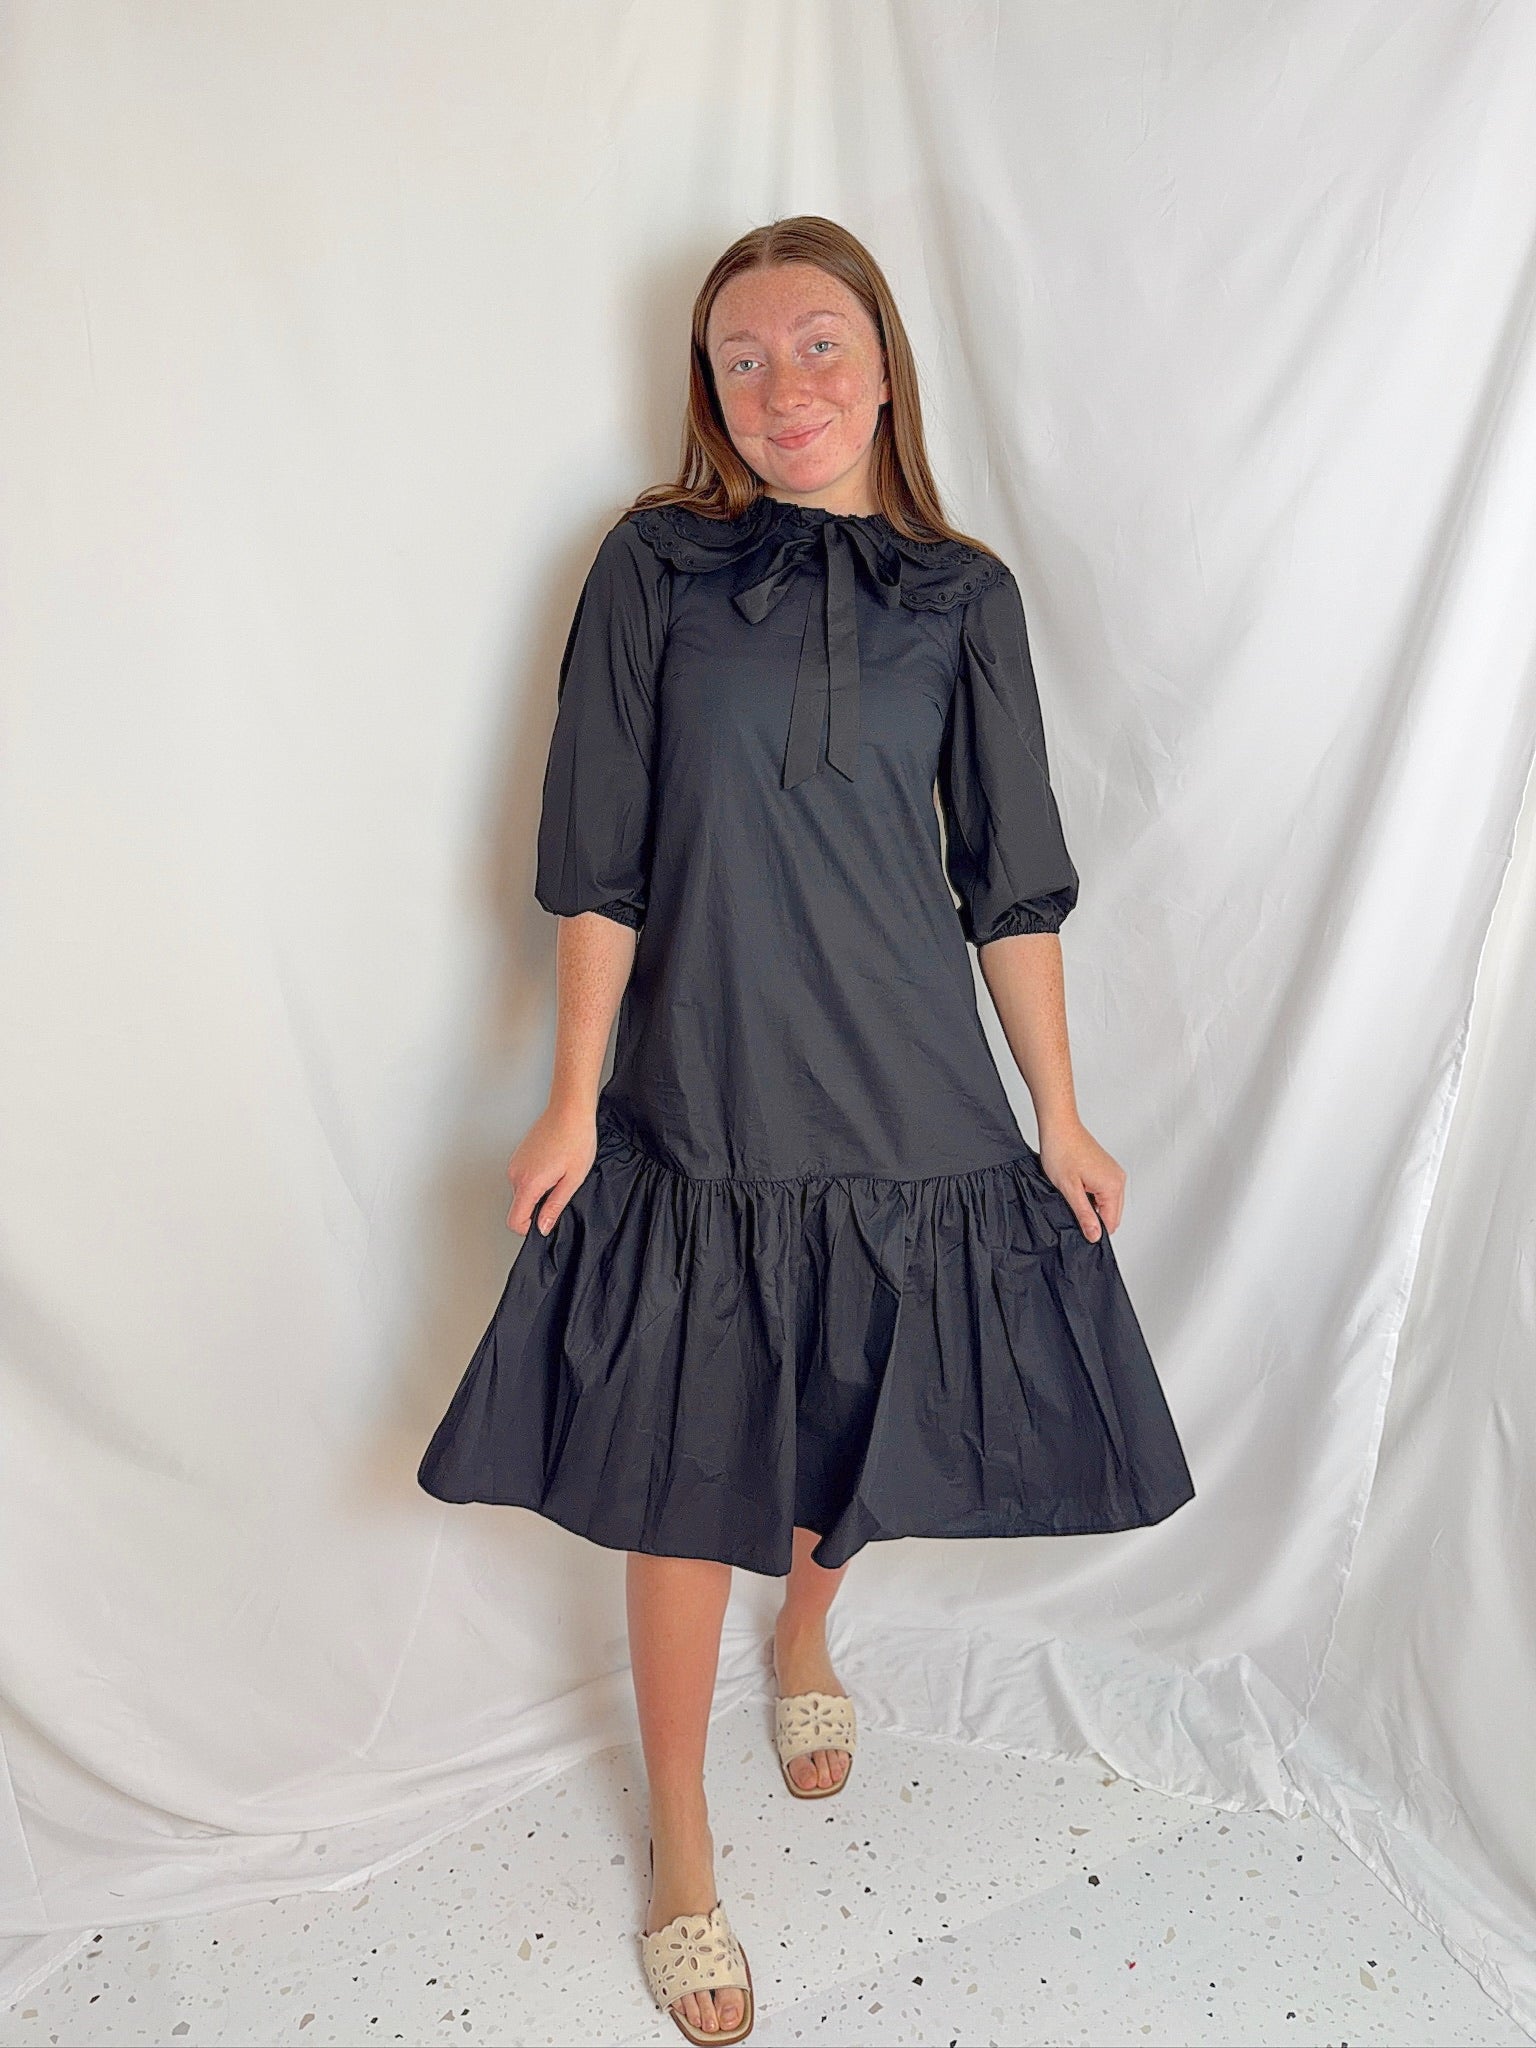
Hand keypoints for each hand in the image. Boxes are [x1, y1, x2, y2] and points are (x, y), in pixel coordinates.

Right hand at [506, 1099, 597, 1237]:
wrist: (570, 1110)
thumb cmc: (576, 1139)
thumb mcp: (573, 1180)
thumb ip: (555, 1206)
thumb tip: (543, 1227)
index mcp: (529, 1182)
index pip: (515, 1220)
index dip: (530, 1228)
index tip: (546, 1222)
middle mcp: (516, 1173)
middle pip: (520, 1206)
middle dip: (539, 1207)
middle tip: (561, 1191)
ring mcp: (515, 1163)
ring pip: (522, 1192)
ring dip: (539, 1191)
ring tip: (559, 1175)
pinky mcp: (519, 1155)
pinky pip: (523, 1177)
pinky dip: (537, 1179)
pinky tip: (554, 1166)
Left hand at [1038, 1119, 1124, 1240]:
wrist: (1059, 1126)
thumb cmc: (1062, 1151)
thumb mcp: (1069, 1189)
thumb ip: (1084, 1215)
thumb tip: (1095, 1236)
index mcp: (1113, 1186)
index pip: (1111, 1222)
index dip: (1094, 1230)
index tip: (1078, 1228)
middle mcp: (1118, 1179)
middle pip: (1112, 1214)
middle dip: (1094, 1218)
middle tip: (1072, 1212)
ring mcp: (1114, 1172)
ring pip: (1107, 1203)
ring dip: (1092, 1206)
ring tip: (1073, 1196)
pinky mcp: (1106, 1168)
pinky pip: (1104, 1191)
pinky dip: (1092, 1195)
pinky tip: (1077, 1189)